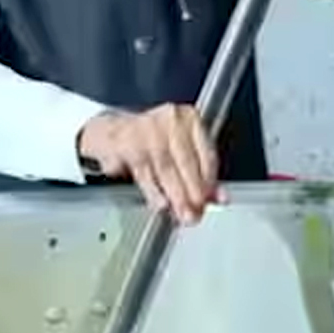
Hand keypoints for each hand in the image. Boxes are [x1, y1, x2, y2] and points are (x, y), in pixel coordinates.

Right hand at [77, 104, 223, 224]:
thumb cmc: (154, 142)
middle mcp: (170, 120)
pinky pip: (144, 173)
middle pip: (186, 162)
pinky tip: (161, 204)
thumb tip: (219, 198)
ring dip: (176, 196)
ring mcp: (147, 130)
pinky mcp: (127, 143)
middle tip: (196, 213)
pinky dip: (154, 192)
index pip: (206, 153)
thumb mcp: (181, 151)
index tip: (210, 200)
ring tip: (182, 214)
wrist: (114, 132)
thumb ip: (201, 173)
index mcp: (189, 118)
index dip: (209, 181)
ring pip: (166, 169)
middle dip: (193, 192)